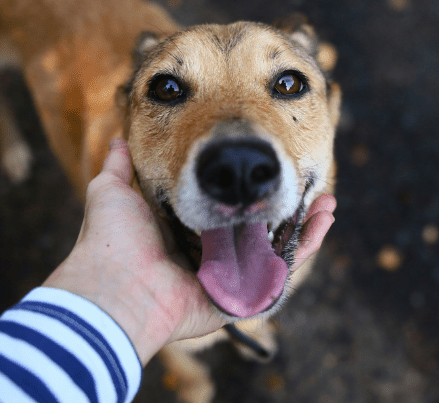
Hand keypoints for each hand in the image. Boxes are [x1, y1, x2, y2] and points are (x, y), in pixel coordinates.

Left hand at [43, 138, 335, 364]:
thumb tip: (118, 141)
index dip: (248, 190)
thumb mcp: (112, 192)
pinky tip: (322, 219)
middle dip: (284, 206)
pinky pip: (281, 272)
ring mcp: (228, 278)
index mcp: (182, 232)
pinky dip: (305, 245)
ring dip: (305, 224)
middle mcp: (209, 256)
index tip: (267, 163)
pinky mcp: (242, 296)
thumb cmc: (113, 241)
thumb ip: (119, 168)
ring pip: (276, 249)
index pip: (225, 209)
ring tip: (326, 199)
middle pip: (258, 229)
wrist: (116, 288)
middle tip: (303, 180)